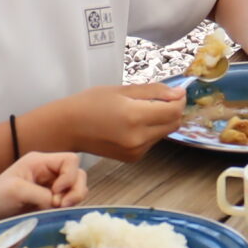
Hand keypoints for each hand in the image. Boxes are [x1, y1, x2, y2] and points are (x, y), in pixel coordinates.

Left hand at [0, 151, 87, 218]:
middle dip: (75, 190)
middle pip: (78, 175)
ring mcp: (49, 189)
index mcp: (39, 162)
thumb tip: (60, 204)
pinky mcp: (48, 204)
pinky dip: (67, 209)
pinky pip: (68, 203)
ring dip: (72, 200)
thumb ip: (43, 194)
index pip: (70, 160)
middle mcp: (47, 173)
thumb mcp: (17, 191)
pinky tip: (54, 215)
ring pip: (76, 190)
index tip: (57, 192)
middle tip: (61, 205)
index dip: (70, 176)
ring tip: (57, 211)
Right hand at [48, 84, 186, 159]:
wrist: (68, 128)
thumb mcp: (121, 90)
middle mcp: (138, 138)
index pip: (174, 110)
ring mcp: (136, 150)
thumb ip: (154, 91)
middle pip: (174, 123)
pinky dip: (150, 130)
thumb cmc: (90, 104)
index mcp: (134, 117)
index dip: (179, 100)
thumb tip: (179, 93)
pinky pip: (153, 141)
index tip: (176, 91)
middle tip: (161, 98)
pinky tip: (133, 124)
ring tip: (140, 110)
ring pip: (165, 132)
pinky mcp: (134, 158)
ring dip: (161, 120)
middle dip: (173, 109)